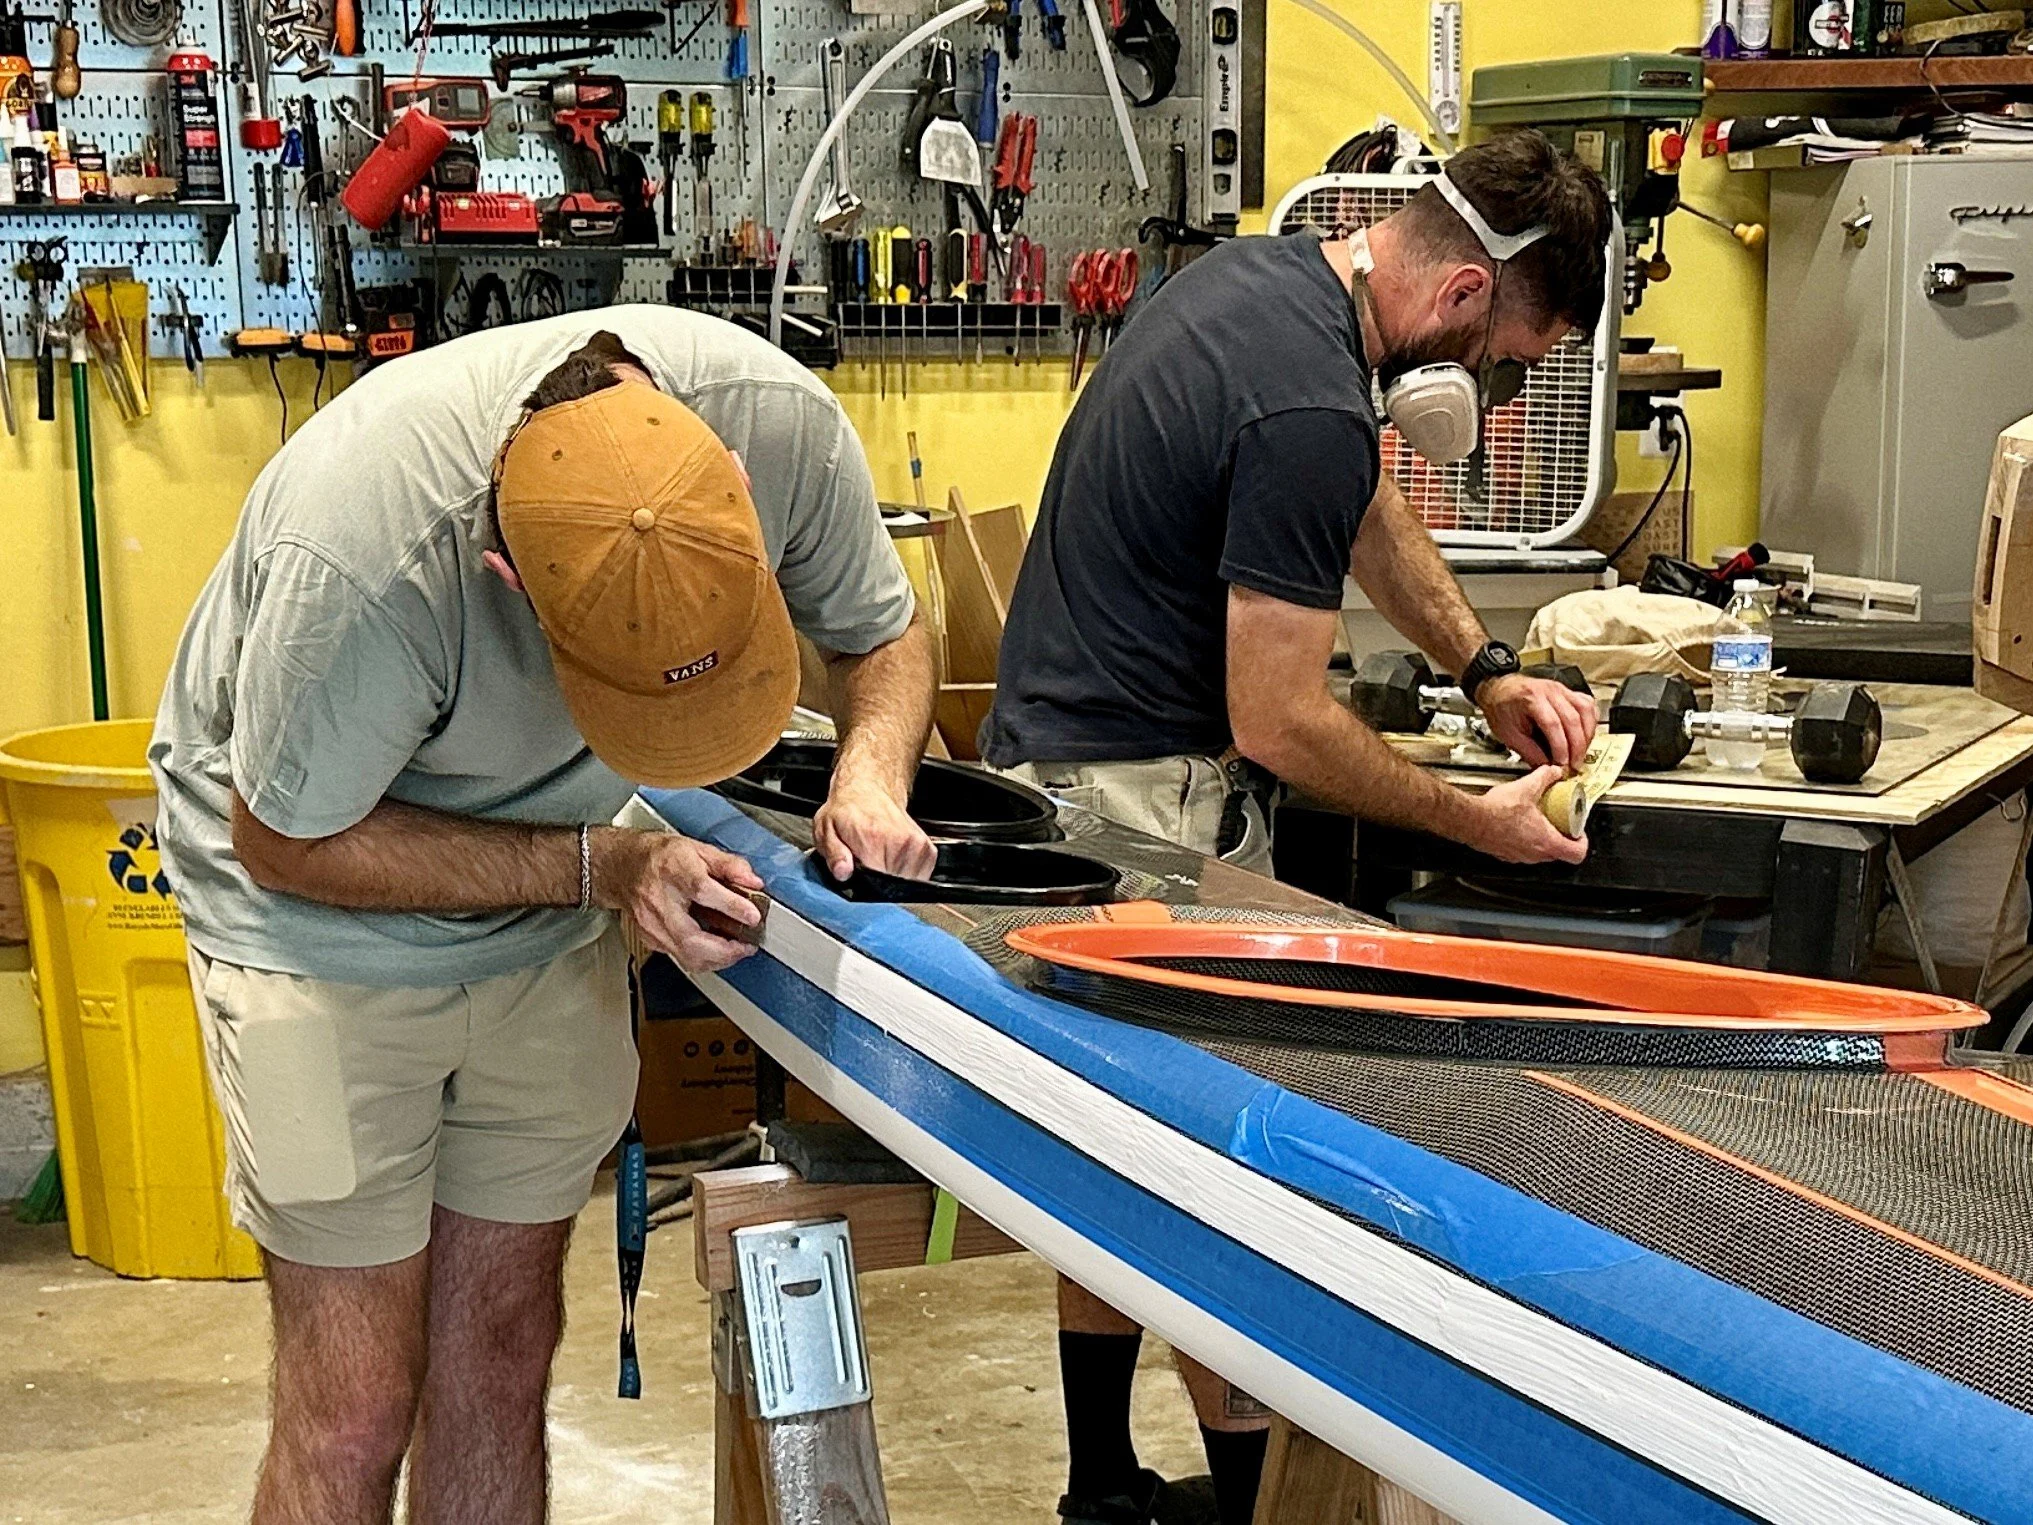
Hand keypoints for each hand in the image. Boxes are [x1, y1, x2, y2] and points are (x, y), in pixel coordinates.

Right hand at [598, 830, 765, 972]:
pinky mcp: (650, 939)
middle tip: (746, 946)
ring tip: (735, 950)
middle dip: (726, 950)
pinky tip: (715, 948)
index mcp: (674, 871)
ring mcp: (652, 924)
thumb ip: (729, 865)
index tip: (752, 916)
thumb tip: (753, 881)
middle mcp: (659, 901)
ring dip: (717, 959)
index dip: (732, 906)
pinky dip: (703, 957)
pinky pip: (680, 957)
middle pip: (692, 938)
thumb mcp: (698, 849)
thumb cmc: (659, 857)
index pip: (703, 891)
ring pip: (686, 956)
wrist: (623, 867)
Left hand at [813, 776, 937, 882]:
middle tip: (866, 862)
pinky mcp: (928, 852)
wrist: (869, 791)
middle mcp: (901, 842)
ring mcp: (918, 847)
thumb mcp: (826, 830)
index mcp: (875, 839)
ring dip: (892, 878)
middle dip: (876, 883)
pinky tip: (892, 858)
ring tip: (879, 857)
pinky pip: (919, 877)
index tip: (858, 876)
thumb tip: (843, 873)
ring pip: (906, 885)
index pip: (876, 883)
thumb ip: (834, 855)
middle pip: (891, 887)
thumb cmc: (847, 811)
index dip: (864, 887)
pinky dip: (905, 874)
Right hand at [1467, 766, 1588, 865]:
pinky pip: (1522, 852)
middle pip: (1560, 853)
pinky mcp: (1505, 855)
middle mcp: (1535, 854)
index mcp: (1547, 842)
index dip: (1582, 842)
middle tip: (1559, 822)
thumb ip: (1545, 777)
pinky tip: (1518, 825)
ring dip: (1543, 840)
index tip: (1578, 831)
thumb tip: (1554, 771)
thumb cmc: (1497, 811)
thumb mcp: (1527, 787)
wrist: (1471, 819)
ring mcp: (1520, 857)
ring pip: (1540, 854)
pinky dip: (1525, 841)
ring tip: (1538, 822)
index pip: (1577, 853)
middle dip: (1562, 838)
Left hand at [1476, 674, 1596, 770]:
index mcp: (1531, 698)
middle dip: (1576, 746)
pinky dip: (1590, 721)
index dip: (1560, 746)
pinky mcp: (1568, 692)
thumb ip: (1529, 751)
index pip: (1552, 723)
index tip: (1562, 763)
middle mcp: (1549, 691)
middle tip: (1574, 764)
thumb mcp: (1508, 734)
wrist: (1498, 689)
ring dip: (1587, 735)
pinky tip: (1586, 736)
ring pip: (1585, 710)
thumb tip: (1548, 768)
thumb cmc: (1501, 708)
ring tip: (1581, 754)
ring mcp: (1561, 689)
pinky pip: (1587, 705)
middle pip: (1572, 718)